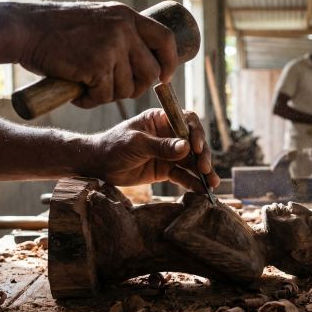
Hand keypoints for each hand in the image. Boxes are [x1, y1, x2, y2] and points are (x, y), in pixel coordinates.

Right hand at [18, 2, 177, 108]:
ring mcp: (112, 47)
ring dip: (108, 95)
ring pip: (127, 88)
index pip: (165, 40)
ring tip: (87, 87)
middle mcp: (124, 29)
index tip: (164, 78)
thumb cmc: (56, 31)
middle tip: (115, 90)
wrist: (25, 30)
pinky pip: (105, 96)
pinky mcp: (98, 65)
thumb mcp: (98, 22)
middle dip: (137, 88)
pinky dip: (91, 100)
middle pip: (151, 72)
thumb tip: (146, 62)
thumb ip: (120, 35)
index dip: (169, 63)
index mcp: (126, 16)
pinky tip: (78, 92)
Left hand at [85, 108, 219, 190]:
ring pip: (191, 161)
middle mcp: (169, 135)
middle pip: (193, 143)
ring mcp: (169, 154)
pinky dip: (192, 183)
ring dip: (203, 172)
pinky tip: (202, 191)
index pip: (186, 121)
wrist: (99, 165)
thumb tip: (185, 147)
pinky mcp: (166, 170)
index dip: (195, 132)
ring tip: (212, 184)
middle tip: (204, 168)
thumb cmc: (114, 145)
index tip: (196, 146)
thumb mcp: (136, 143)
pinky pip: (183, 176)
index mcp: (162, 120)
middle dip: (202, 155)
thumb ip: (160, 146)